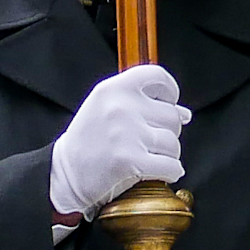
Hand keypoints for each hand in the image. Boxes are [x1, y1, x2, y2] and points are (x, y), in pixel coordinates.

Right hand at [51, 63, 187, 221]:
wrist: (64, 173)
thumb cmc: (89, 141)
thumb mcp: (107, 110)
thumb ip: (144, 105)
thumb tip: (185, 113)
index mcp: (114, 89)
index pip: (157, 76)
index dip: (170, 91)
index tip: (168, 103)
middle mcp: (120, 106)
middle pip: (172, 115)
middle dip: (167, 132)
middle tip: (149, 142)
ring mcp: (126, 133)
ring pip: (173, 143)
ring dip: (168, 154)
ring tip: (150, 158)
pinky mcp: (131, 160)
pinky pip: (171, 166)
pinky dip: (171, 172)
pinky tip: (158, 172)